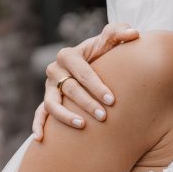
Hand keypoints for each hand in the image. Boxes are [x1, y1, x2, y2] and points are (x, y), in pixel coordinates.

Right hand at [32, 23, 139, 140]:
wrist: (94, 65)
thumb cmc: (104, 53)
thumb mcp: (110, 40)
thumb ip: (120, 32)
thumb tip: (135, 33)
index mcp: (68, 55)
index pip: (82, 72)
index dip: (97, 86)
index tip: (112, 101)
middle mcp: (55, 70)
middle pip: (69, 89)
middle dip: (87, 103)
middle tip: (104, 116)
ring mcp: (49, 87)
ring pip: (52, 103)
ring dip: (65, 116)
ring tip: (82, 126)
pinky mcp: (46, 101)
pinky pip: (39, 114)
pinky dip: (38, 125)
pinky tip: (42, 139)